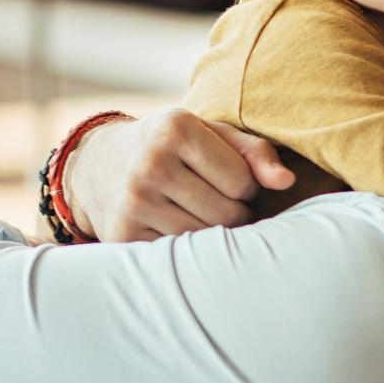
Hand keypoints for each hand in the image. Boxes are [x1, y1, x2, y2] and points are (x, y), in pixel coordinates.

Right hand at [63, 108, 295, 241]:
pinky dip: (184, 247)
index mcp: (176, 127)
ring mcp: (134, 200)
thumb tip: (287, 181)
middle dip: (231, 213)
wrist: (97, 166)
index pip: (243, 182)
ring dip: (211, 233)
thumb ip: (254, 152)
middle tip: (213, 201)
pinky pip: (178, 255)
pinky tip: (172, 226)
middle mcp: (151, 162)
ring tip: (196, 213)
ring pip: (205, 239)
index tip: (224, 179)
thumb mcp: (208, 135)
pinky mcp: (123, 233)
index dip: (243, 186)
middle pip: (227, 215)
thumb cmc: (169, 147)